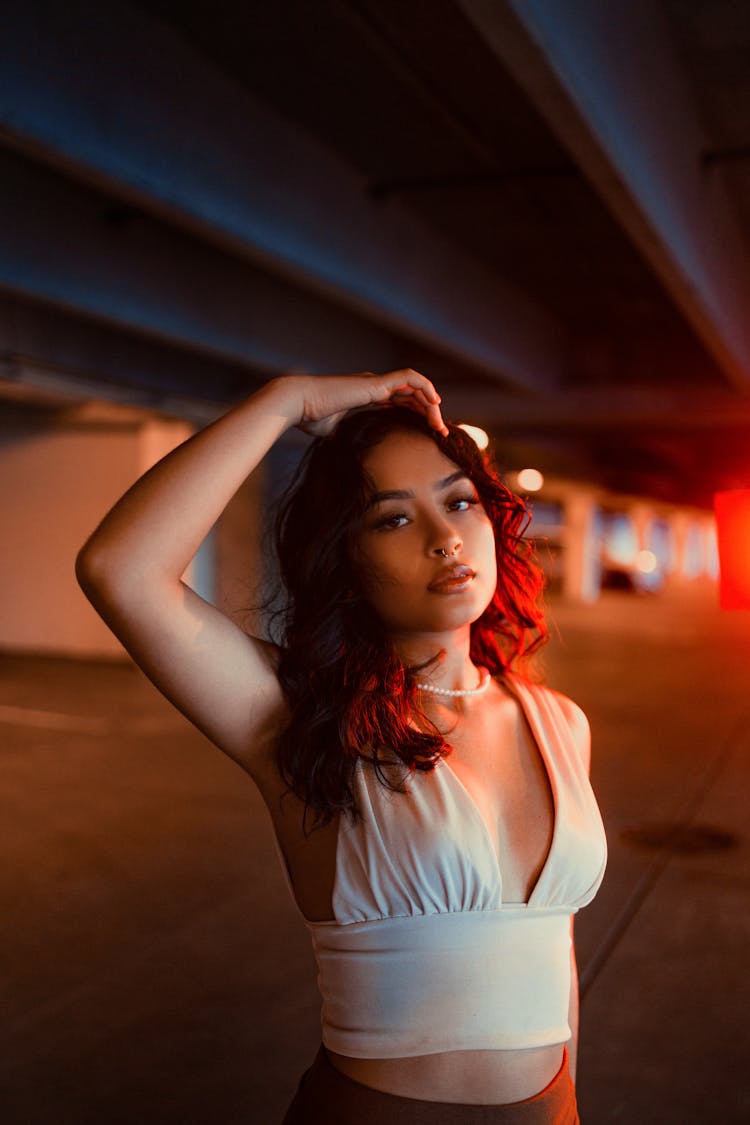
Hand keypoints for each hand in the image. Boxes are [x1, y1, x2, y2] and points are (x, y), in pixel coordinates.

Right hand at [282, 370, 448, 437]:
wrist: (298, 404)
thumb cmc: (310, 417)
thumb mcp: (332, 433)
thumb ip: (343, 437)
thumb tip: (345, 453)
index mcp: (367, 396)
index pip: (401, 402)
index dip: (418, 415)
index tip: (430, 433)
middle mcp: (374, 386)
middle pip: (412, 395)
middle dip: (430, 412)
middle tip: (442, 433)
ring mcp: (376, 382)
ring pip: (415, 387)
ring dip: (431, 405)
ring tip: (440, 425)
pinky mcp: (376, 382)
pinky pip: (410, 378)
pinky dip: (426, 386)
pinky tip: (435, 403)